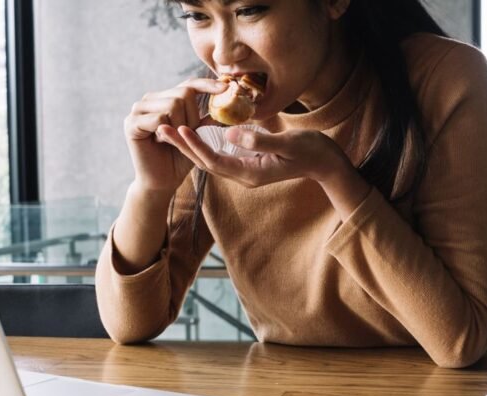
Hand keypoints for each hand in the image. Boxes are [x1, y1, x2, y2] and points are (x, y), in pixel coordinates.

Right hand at [123, 78, 226, 194]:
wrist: (162, 181)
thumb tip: (227, 102)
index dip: (208, 85)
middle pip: (184, 93)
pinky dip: (167, 132)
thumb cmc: (181, 158)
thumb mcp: (199, 136)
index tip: (226, 87)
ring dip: (181, 126)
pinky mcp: (132, 122)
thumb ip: (208, 119)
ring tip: (171, 139)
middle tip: (186, 134)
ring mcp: (138, 109)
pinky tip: (160, 141)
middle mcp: (150, 99)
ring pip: (173, 104)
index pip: (189, 84)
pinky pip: (159, 118)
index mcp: (165, 99)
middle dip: (194, 116)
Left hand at [163, 125, 350, 187]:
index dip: (196, 146)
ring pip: (211, 158)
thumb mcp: (286, 143)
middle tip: (160, 129)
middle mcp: (245, 175)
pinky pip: (222, 154)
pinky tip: (195, 130)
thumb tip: (228, 133)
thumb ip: (258, 139)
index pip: (215, 161)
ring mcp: (247, 170)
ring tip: (170, 129)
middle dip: (183, 146)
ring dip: (190, 145)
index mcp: (251, 173)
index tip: (179, 129)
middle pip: (206, 162)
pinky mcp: (249, 162)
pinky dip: (206, 143)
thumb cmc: (310, 151)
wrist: (326, 162)